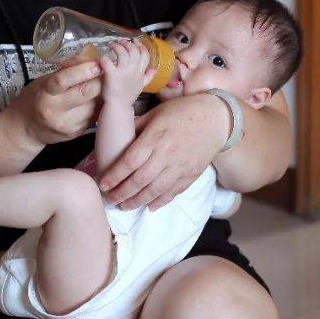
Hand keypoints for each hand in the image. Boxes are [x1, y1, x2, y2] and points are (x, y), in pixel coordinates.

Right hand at [4, 61, 102, 146]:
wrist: (25, 129)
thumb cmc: (34, 100)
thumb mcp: (44, 82)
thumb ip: (65, 73)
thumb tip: (88, 57)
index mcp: (45, 94)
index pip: (64, 80)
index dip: (83, 71)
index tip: (97, 63)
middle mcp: (56, 111)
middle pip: (86, 93)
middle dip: (100, 80)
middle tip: (106, 71)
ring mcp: (68, 124)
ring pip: (95, 104)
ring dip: (102, 93)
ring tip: (101, 86)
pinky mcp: (78, 132)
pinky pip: (95, 114)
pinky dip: (99, 105)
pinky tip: (95, 100)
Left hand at [98, 92, 229, 210]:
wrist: (216, 119)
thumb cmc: (183, 112)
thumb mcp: (156, 112)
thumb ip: (136, 126)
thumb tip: (116, 136)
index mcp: (155, 137)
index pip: (130, 161)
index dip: (115, 176)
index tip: (103, 184)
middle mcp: (167, 154)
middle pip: (140, 179)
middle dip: (122, 193)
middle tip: (110, 201)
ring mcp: (180, 166)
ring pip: (156, 190)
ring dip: (138, 201)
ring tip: (125, 207)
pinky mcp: (192, 174)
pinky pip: (174, 192)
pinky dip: (160, 202)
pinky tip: (149, 207)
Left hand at [100, 40, 153, 105]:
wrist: (119, 107)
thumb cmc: (128, 96)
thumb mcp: (141, 86)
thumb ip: (148, 77)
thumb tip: (154, 70)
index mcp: (140, 72)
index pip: (145, 55)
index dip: (140, 46)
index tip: (134, 41)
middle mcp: (133, 71)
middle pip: (134, 51)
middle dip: (127, 44)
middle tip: (120, 41)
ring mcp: (123, 73)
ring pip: (123, 54)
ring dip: (117, 47)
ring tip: (112, 45)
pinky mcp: (111, 76)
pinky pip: (108, 63)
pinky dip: (105, 58)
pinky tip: (103, 58)